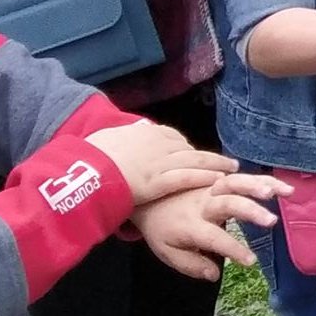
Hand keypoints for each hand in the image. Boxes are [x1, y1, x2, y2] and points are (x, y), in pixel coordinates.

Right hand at [86, 119, 239, 210]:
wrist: (85, 167)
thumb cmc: (90, 154)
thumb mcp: (104, 139)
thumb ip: (117, 140)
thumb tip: (117, 140)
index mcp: (143, 134)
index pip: (172, 138)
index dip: (186, 148)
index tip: (194, 155)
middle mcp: (156, 145)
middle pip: (188, 150)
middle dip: (208, 158)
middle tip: (225, 163)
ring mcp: (159, 163)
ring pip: (193, 162)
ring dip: (215, 165)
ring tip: (231, 170)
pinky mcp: (158, 181)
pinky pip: (185, 177)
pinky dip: (203, 178)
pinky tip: (218, 180)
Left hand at [132, 169, 286, 279]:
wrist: (147, 195)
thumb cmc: (161, 228)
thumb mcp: (168, 252)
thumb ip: (191, 265)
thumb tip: (214, 274)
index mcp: (190, 224)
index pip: (214, 238)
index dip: (232, 249)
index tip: (251, 261)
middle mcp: (202, 203)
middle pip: (227, 203)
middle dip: (250, 210)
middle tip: (271, 221)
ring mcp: (210, 187)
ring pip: (236, 183)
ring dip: (261, 187)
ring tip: (285, 192)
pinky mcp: (217, 177)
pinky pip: (241, 176)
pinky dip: (261, 179)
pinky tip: (280, 186)